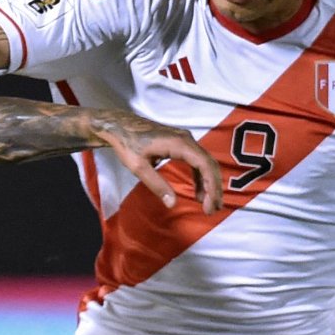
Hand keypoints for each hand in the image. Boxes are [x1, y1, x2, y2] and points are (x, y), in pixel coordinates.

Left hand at [93, 112, 222, 214]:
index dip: (211, 187)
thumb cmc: (127, 144)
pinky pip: (197, 160)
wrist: (120, 125)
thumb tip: (172, 204)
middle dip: (213, 188)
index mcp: (179, 144)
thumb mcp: (139, 167)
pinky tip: (198, 192)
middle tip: (212, 210)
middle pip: (210, 164)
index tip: (209, 205)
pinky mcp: (181, 143)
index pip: (205, 165)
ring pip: (206, 162)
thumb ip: (156, 185)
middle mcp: (187, 139)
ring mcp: (185, 139)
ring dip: (209, 183)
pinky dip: (200, 177)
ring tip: (207, 204)